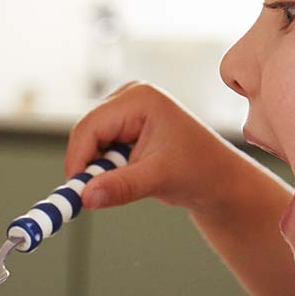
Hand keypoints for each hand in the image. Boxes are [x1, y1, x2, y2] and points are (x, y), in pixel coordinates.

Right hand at [66, 82, 228, 211]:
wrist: (218, 179)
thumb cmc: (199, 170)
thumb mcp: (158, 178)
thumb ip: (120, 186)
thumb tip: (85, 197)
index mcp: (139, 99)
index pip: (90, 126)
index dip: (78, 159)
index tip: (75, 192)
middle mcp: (129, 98)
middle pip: (87, 133)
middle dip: (88, 165)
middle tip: (91, 196)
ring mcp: (126, 111)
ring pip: (90, 143)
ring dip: (99, 168)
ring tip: (129, 182)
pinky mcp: (124, 126)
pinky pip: (99, 149)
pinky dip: (105, 168)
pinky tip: (129, 176)